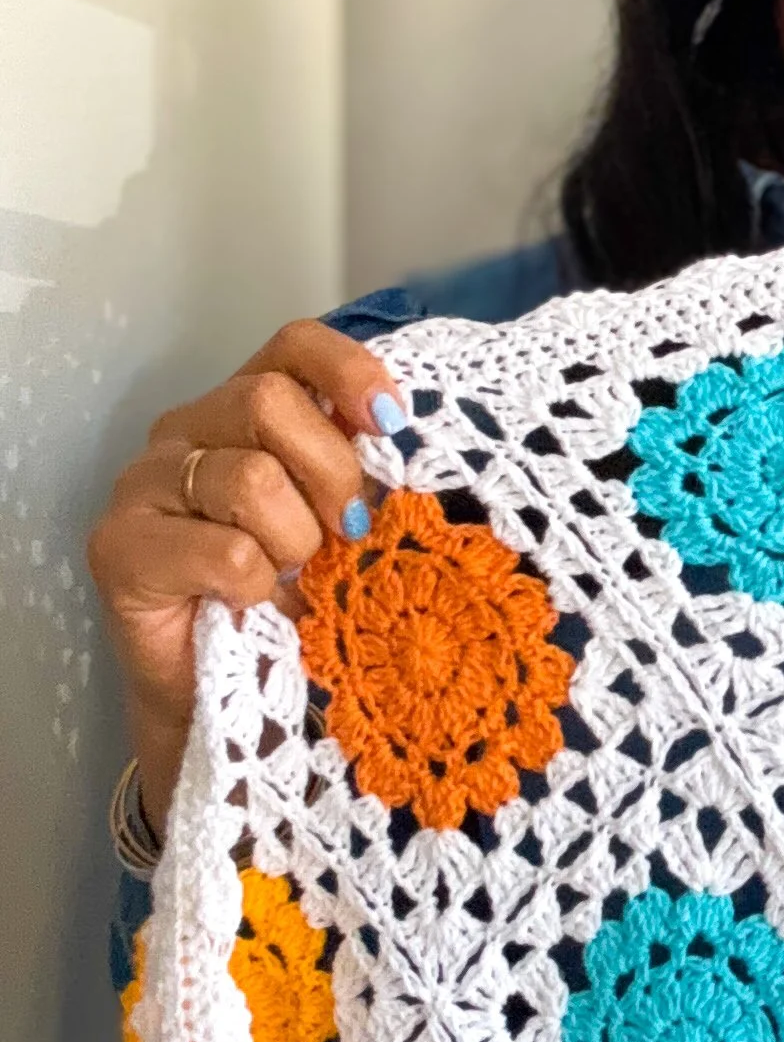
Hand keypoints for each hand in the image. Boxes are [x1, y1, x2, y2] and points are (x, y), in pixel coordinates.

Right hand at [88, 320, 404, 836]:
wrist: (227, 695)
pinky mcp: (119, 548)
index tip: (392, 423)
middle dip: (332, 473)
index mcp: (243, 409)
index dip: (348, 371)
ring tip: (294, 578)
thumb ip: (360, 468)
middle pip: (268, 402)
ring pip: (249, 478)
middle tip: (348, 533)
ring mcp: (143, 485)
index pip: (293, 345)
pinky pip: (224, 551)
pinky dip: (257, 586)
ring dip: (296, 542)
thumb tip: (405, 434)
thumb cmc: (293, 600)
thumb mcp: (340, 521)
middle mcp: (184, 431)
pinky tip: (252, 604)